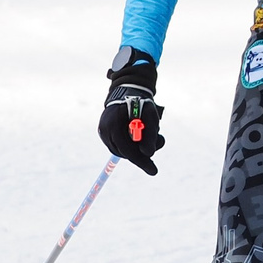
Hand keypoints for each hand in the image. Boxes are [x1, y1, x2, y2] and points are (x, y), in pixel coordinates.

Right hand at [99, 52, 164, 171]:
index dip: (141, 161)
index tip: (154, 171)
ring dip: (139, 147)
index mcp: (113, 123)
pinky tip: (142, 132)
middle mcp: (105, 130)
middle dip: (143, 153)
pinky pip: (121, 145)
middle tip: (159, 142)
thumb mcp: (150, 116)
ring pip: (124, 151)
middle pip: (125, 152)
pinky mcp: (106, 134)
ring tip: (153, 133)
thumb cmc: (140, 102)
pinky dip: (133, 143)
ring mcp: (103, 132)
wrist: (127, 91)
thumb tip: (148, 154)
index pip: (127, 149)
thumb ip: (149, 134)